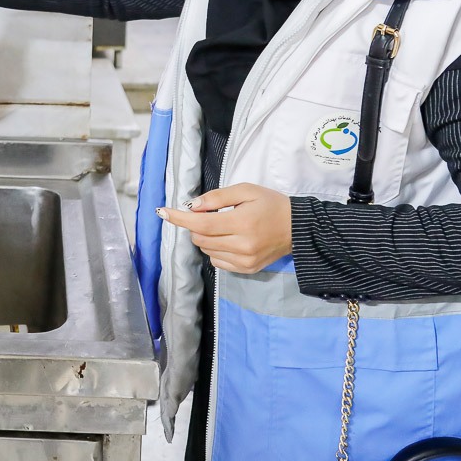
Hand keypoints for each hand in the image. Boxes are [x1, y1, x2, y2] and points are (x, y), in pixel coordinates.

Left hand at [157, 184, 292, 273]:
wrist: (298, 228)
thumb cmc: (271, 204)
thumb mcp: (246, 190)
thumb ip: (217, 198)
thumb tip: (192, 206)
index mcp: (242, 223)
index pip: (201, 224)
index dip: (179, 219)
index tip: (163, 212)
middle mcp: (242, 246)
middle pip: (200, 238)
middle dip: (196, 225)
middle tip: (209, 214)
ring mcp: (244, 261)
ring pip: (206, 250)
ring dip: (205, 237)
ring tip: (223, 226)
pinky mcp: (247, 269)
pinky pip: (217, 261)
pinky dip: (215, 249)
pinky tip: (228, 240)